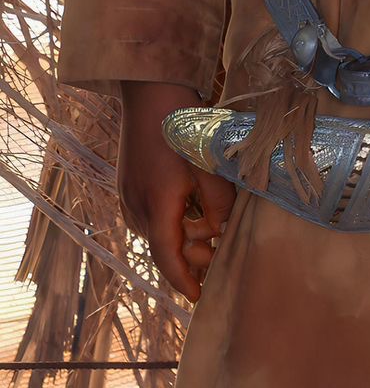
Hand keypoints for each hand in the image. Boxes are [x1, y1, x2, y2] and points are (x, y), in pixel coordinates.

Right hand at [118, 81, 235, 303]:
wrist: (151, 91)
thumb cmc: (183, 125)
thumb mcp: (209, 166)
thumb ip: (218, 203)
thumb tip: (222, 231)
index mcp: (157, 207)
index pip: (167, 259)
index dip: (184, 281)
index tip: (199, 296)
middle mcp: (137, 207)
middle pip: (164, 247)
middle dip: (192, 254)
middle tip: (219, 249)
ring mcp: (129, 195)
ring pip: (157, 230)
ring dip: (183, 234)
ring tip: (209, 224)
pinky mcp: (129, 183)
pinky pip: (151, 214)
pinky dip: (171, 219)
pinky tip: (191, 203)